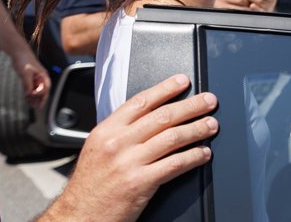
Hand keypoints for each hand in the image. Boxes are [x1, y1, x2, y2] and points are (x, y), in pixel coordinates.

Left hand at [13, 53, 49, 109]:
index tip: (34, 97)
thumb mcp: (26, 73)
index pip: (46, 87)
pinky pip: (30, 87)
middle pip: (42, 90)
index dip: (41, 94)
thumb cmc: (24, 60)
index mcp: (43, 75)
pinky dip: (29, 93)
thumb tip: (29, 93)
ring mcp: (34, 77)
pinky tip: (27, 98)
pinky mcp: (29, 77)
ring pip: (36, 90)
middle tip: (37, 107)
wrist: (18, 52)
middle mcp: (40, 77)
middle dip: (40, 99)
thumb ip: (28, 84)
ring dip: (34, 98)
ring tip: (32, 105)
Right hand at [40, 74, 217, 221]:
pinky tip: (204, 154)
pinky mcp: (140, 182)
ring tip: (212, 125)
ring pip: (173, 137)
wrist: (78, 217)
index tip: (183, 82)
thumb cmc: (89, 187)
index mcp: (105, 131)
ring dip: (197, 129)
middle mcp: (117, 144)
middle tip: (209, 101)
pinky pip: (175, 164)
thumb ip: (120, 132)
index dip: (165, 89)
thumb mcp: (97, 150)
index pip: (141, 102)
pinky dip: (194, 157)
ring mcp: (129, 163)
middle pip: (163, 116)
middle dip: (191, 106)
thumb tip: (149, 117)